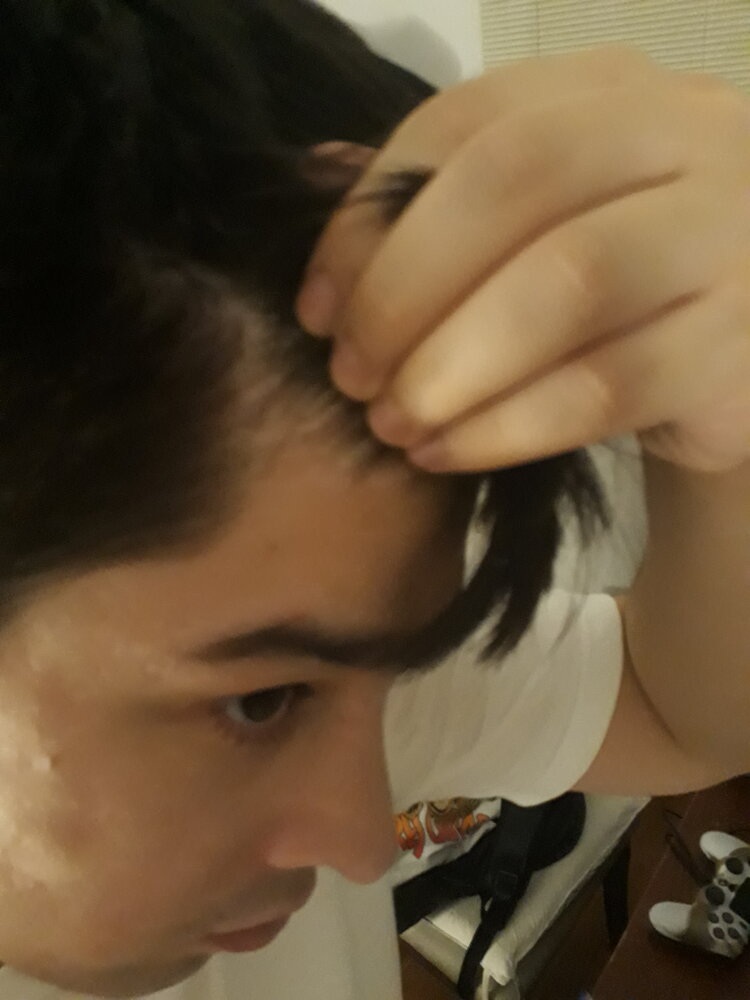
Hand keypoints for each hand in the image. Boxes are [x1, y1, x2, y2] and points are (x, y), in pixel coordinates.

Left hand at [296, 47, 749, 473]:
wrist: (728, 368)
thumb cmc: (610, 296)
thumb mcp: (533, 230)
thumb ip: (440, 208)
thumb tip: (318, 206)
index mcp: (610, 92)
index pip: (468, 124)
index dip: (372, 218)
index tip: (318, 308)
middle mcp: (686, 135)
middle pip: (516, 183)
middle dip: (405, 289)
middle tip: (351, 373)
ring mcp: (728, 236)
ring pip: (567, 283)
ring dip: (451, 365)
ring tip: (393, 423)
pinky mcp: (739, 348)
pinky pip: (607, 387)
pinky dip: (507, 427)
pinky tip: (447, 453)